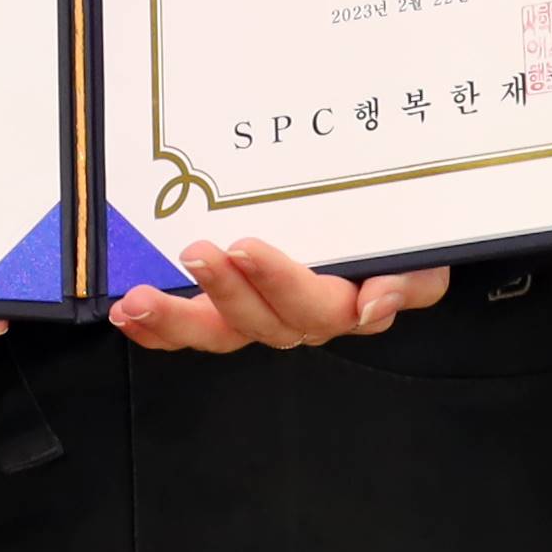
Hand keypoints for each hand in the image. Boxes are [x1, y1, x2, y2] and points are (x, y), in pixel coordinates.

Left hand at [110, 238, 445, 352]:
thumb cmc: (397, 232)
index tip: (248, 247)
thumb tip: (374, 304)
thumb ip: (412, 280)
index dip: (280, 282)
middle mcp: (296, 316)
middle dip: (223, 292)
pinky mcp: (225, 307)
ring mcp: (257, 314)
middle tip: (197, 253)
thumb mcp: (423, 251)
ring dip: (176, 319)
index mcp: (344, 304)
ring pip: (217, 332)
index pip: (314, 304)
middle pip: (258, 324)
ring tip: (140, 302)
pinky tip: (129, 315)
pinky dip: (158, 330)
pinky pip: (191, 330)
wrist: (385, 219)